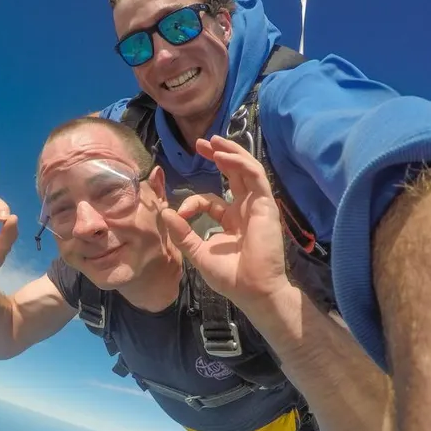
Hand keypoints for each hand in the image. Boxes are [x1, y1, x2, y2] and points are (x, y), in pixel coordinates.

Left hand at [159, 136, 289, 309]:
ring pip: (246, 169)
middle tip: (201, 143)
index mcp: (230, 220)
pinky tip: (223, 155)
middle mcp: (244, 209)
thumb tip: (165, 213)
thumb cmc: (230, 276)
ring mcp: (256, 205)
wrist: (252, 290)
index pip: (210, 200)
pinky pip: (254, 175)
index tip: (179, 213)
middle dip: (217, 156)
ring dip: (230, 152)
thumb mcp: (198, 252)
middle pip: (232, 174)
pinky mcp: (266, 204)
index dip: (193, 201)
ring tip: (212, 141)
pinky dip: (240, 162)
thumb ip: (182, 233)